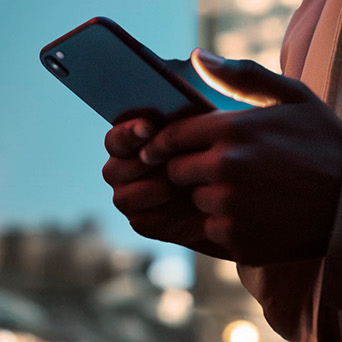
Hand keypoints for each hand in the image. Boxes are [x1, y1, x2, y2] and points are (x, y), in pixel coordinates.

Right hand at [101, 114, 229, 257]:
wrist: (228, 186)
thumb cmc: (209, 147)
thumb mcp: (198, 128)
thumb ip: (177, 119)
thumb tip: (158, 118)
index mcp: (126, 143)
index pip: (115, 138)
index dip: (128, 133)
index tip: (149, 128)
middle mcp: (119, 171)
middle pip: (113, 171)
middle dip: (143, 165)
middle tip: (171, 161)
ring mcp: (127, 198)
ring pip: (126, 198)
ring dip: (159, 189)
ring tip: (189, 182)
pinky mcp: (142, 223)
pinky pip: (146, 222)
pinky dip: (170, 213)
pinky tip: (194, 204)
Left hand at [136, 50, 341, 264]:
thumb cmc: (325, 142)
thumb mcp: (293, 96)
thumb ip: (242, 75)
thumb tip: (198, 55)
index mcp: (234, 130)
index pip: (173, 136)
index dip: (162, 143)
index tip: (159, 148)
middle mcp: (226, 168)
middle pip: (176, 172)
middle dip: (189, 169)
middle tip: (216, 169)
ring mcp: (232, 207)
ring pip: (195, 202)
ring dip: (209, 198)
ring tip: (245, 192)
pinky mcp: (239, 240)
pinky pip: (213, 231)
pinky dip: (227, 224)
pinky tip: (256, 213)